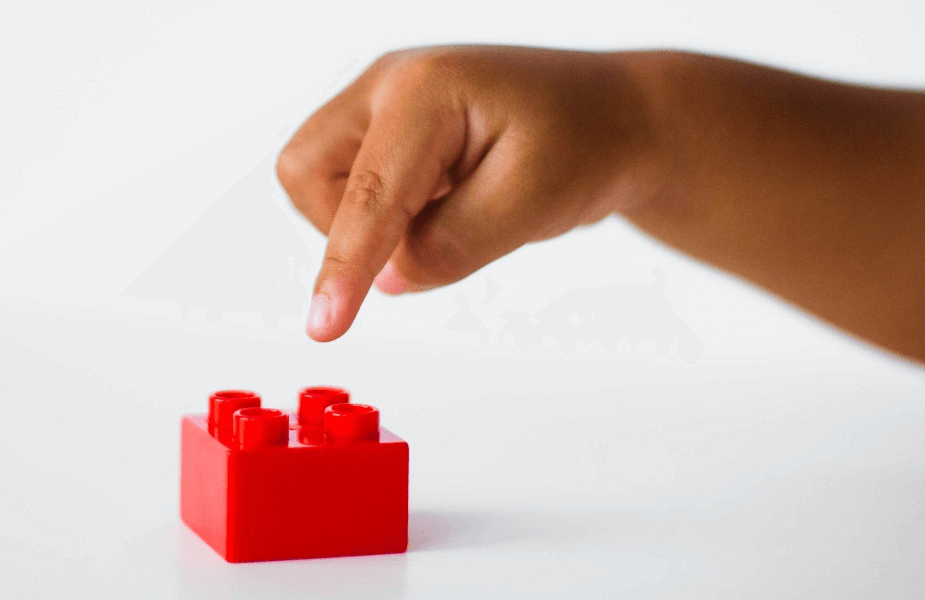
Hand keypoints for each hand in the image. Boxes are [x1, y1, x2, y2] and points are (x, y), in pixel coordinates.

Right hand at [279, 46, 671, 341]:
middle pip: (307, 172)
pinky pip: (352, 184)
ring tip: (453, 211)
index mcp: (427, 89)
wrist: (616, 119)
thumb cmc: (587, 142)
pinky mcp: (388, 128)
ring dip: (368, 222)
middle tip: (426, 240)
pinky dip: (388, 214)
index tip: (323, 326)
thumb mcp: (532, 203)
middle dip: (346, 226)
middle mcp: (391, 83)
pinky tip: (450, 200)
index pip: (368, 195)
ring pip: (322, 181)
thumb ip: (452, 246)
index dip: (344, 266)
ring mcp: (384, 101)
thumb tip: (387, 279)